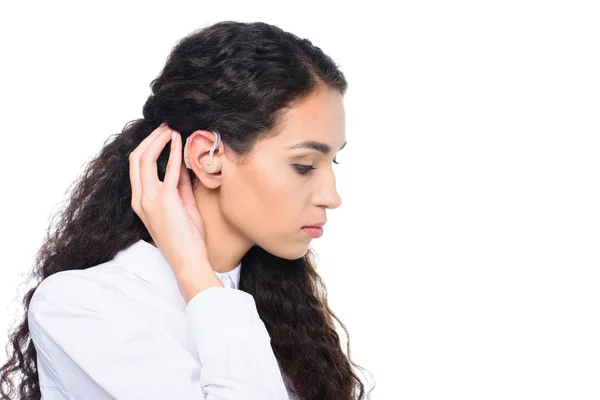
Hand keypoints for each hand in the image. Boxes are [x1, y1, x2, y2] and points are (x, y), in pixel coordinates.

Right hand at [129, 122, 222, 299]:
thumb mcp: (181, 206)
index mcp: (140, 201)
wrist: (188, 260)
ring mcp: (149, 199)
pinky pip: (168, 170)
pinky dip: (173, 152)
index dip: (147, 146)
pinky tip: (179, 141)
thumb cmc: (186, 237)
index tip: (162, 134)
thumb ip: (179, 184)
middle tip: (165, 125)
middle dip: (150, 138)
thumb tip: (182, 162)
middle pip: (135, 158)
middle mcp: (140, 198)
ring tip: (171, 129)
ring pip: (144, 159)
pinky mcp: (165, 201)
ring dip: (158, 140)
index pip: (136, 166)